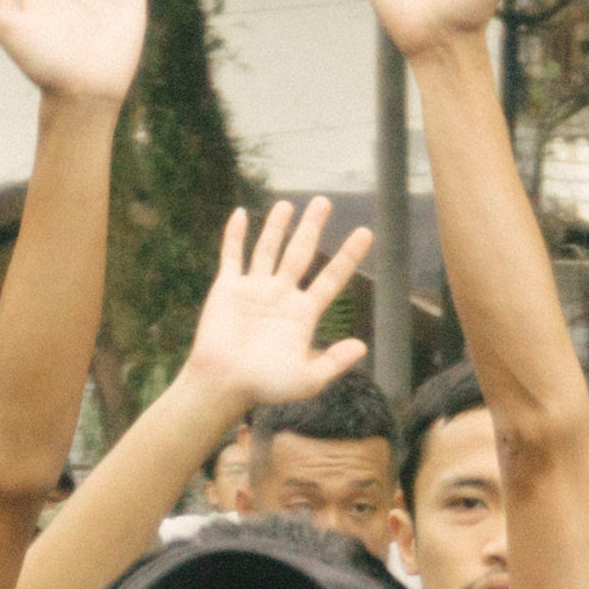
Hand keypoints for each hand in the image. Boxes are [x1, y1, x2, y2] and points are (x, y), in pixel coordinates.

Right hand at [182, 194, 375, 413]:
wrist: (223, 385)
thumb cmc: (264, 387)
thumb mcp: (307, 380)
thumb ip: (333, 362)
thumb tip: (362, 347)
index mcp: (303, 314)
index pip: (331, 278)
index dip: (348, 255)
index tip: (365, 232)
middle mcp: (281, 296)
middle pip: (301, 253)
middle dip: (312, 227)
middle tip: (324, 201)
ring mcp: (254, 289)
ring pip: (268, 249)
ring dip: (277, 226)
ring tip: (288, 203)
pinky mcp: (228, 288)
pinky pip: (232, 255)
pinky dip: (235, 235)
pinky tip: (241, 214)